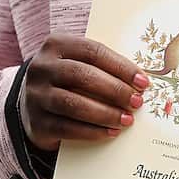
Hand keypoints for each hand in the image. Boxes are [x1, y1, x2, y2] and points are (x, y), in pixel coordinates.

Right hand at [20, 34, 150, 150]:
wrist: (35, 108)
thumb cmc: (68, 84)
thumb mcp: (78, 66)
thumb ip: (103, 68)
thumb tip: (140, 83)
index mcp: (56, 46)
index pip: (92, 52)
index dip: (120, 67)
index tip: (143, 82)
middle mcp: (42, 67)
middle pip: (82, 75)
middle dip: (115, 90)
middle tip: (137, 102)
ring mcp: (36, 95)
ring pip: (74, 104)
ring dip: (106, 113)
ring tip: (127, 120)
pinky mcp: (38, 122)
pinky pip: (68, 128)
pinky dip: (94, 131)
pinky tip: (112, 132)